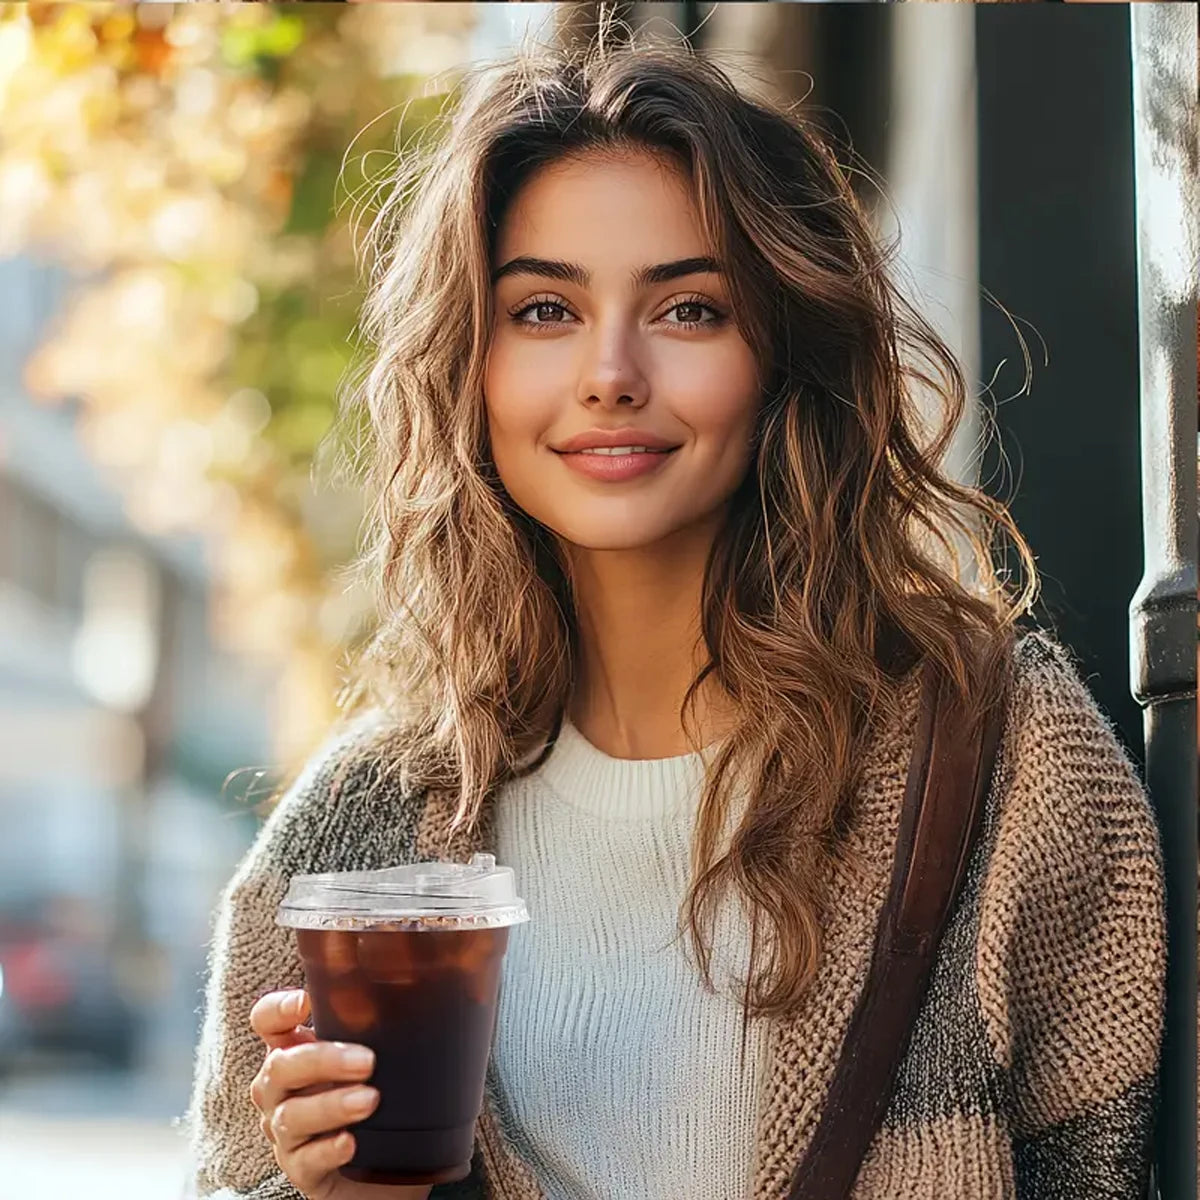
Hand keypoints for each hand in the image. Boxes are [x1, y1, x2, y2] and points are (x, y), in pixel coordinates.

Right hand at [248, 988, 431, 1199]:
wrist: (384, 1167)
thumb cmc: (379, 1100)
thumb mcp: (377, 1058)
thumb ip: (380, 1027)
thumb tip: (429, 986)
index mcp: (294, 1051)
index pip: (267, 1022)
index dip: (276, 1010)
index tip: (305, 1002)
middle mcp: (281, 1090)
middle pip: (280, 1067)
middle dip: (323, 1060)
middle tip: (368, 1061)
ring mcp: (286, 1132)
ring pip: (291, 1115)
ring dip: (331, 1105)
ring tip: (370, 1101)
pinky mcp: (300, 1170)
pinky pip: (304, 1160)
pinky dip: (327, 1149)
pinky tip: (350, 1143)